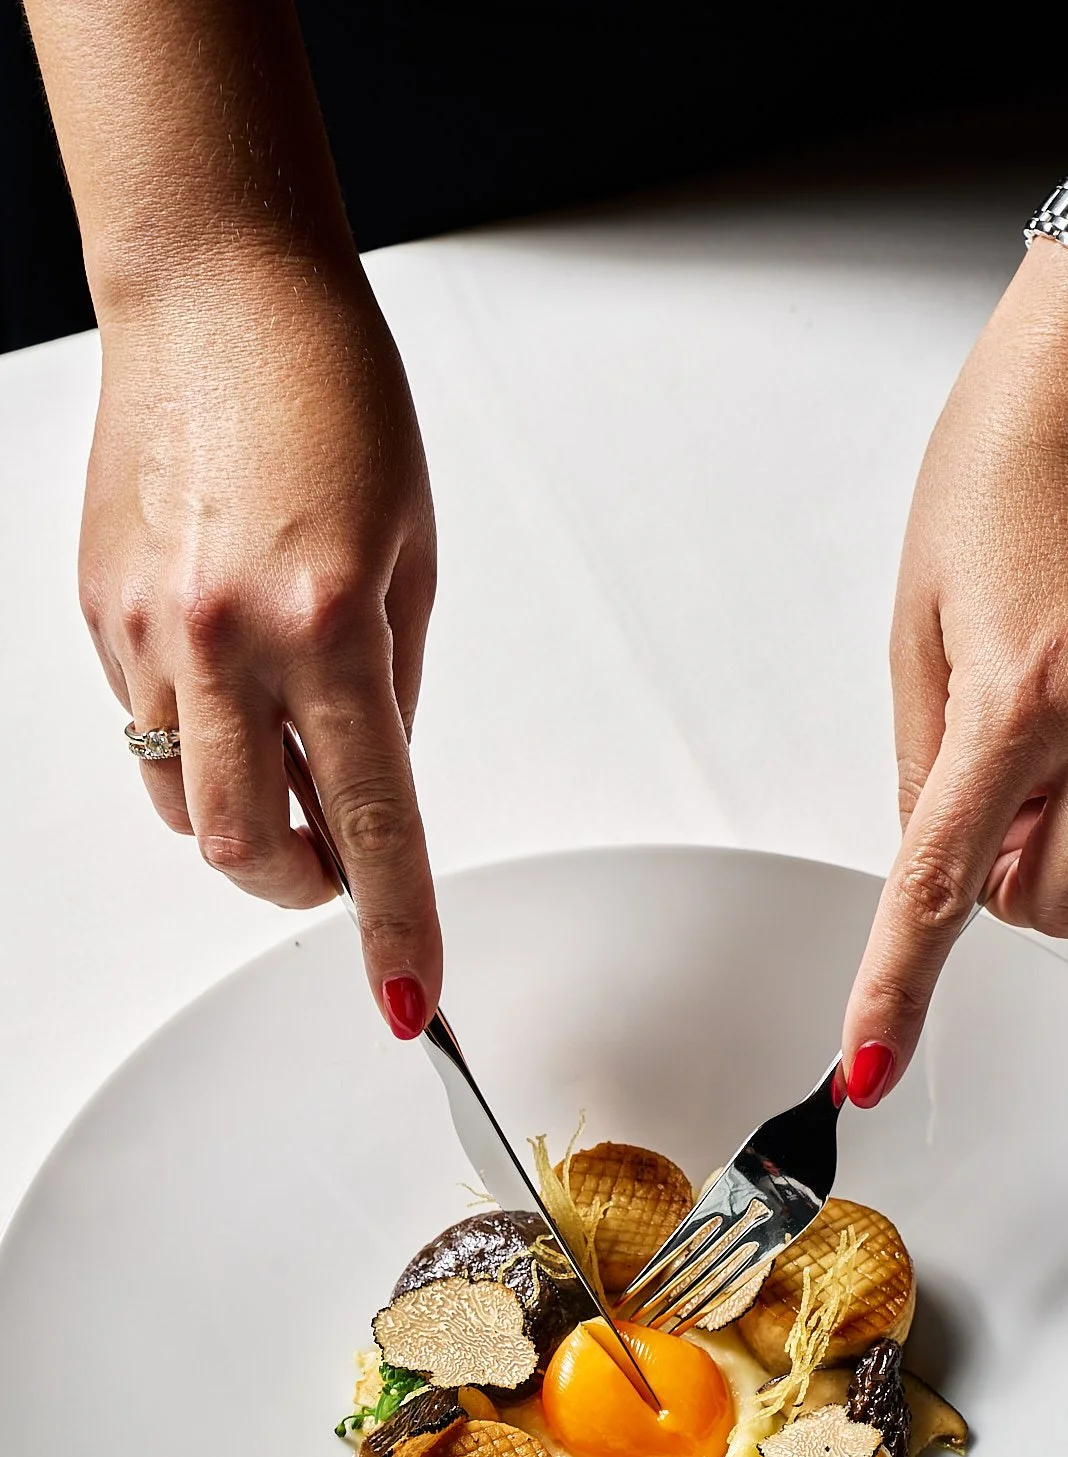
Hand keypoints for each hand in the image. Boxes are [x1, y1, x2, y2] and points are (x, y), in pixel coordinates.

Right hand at [80, 253, 440, 1035]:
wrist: (214, 292)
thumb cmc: (332, 394)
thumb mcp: (413, 553)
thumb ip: (395, 686)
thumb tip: (378, 780)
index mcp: (326, 624)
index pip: (372, 823)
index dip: (394, 925)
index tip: (410, 995)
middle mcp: (223, 639)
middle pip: (247, 848)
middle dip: (301, 885)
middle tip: (337, 866)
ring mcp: (146, 629)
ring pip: (182, 803)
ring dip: (245, 817)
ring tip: (288, 756)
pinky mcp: (97, 609)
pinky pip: (145, 725)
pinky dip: (199, 737)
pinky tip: (231, 671)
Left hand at [839, 239, 1067, 1106]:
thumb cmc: (1005, 470)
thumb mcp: (919, 623)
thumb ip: (923, 762)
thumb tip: (936, 858)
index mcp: (1016, 697)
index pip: (945, 885)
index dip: (901, 988)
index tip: (874, 1061)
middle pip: (1053, 908)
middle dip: (1010, 878)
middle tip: (992, 783)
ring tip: (1059, 691)